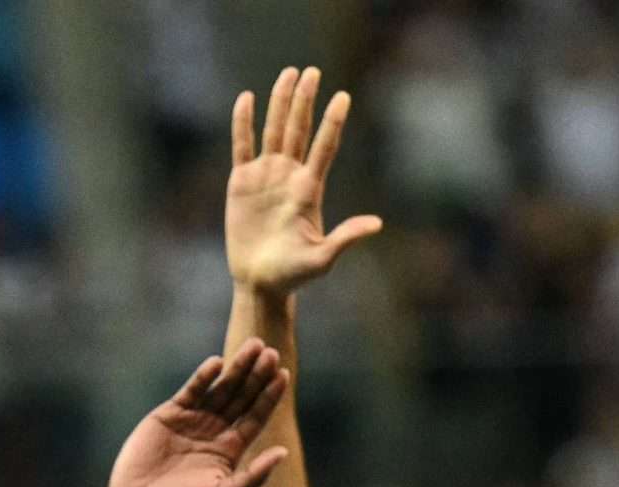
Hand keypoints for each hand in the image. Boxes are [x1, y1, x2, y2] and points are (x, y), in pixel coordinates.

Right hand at [105, 342, 289, 486]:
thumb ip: (254, 475)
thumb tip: (284, 452)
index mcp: (230, 448)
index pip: (256, 416)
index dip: (270, 396)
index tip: (283, 375)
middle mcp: (215, 430)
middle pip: (242, 397)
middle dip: (257, 375)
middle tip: (272, 352)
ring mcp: (193, 420)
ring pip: (221, 388)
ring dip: (238, 368)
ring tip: (254, 345)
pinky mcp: (171, 414)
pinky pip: (192, 390)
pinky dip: (204, 376)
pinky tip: (218, 363)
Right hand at [226, 66, 382, 295]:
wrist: (260, 282)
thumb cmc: (293, 274)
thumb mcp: (322, 259)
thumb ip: (345, 238)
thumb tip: (376, 224)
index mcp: (309, 189)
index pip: (324, 148)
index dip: (332, 123)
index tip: (343, 97)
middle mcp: (290, 175)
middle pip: (299, 130)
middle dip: (305, 101)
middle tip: (312, 71)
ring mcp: (266, 175)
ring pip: (274, 130)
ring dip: (281, 103)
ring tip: (288, 74)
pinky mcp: (242, 182)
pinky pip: (242, 146)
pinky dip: (243, 123)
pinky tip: (246, 98)